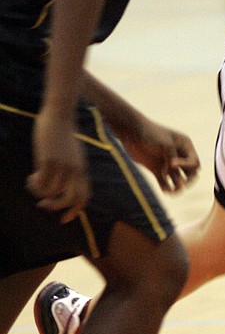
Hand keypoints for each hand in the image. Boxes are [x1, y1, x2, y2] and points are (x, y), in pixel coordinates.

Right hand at [28, 108, 89, 222]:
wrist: (59, 115)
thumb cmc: (63, 133)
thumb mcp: (73, 153)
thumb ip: (71, 169)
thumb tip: (60, 186)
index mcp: (83, 169)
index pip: (84, 196)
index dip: (75, 210)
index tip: (64, 218)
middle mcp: (75, 170)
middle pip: (71, 199)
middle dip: (57, 208)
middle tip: (43, 206)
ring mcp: (63, 166)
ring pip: (52, 193)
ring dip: (39, 193)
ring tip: (33, 182)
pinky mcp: (49, 161)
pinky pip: (41, 183)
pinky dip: (34, 185)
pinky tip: (30, 176)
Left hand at [120, 119, 200, 193]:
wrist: (131, 132)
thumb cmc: (150, 134)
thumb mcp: (165, 144)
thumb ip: (173, 159)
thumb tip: (177, 175)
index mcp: (185, 146)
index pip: (194, 162)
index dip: (186, 165)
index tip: (171, 163)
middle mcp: (179, 156)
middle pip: (191, 173)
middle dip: (188, 181)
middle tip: (182, 185)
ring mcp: (167, 164)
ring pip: (179, 180)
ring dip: (178, 187)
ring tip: (172, 192)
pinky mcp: (157, 170)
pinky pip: (165, 183)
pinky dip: (166, 188)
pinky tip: (164, 190)